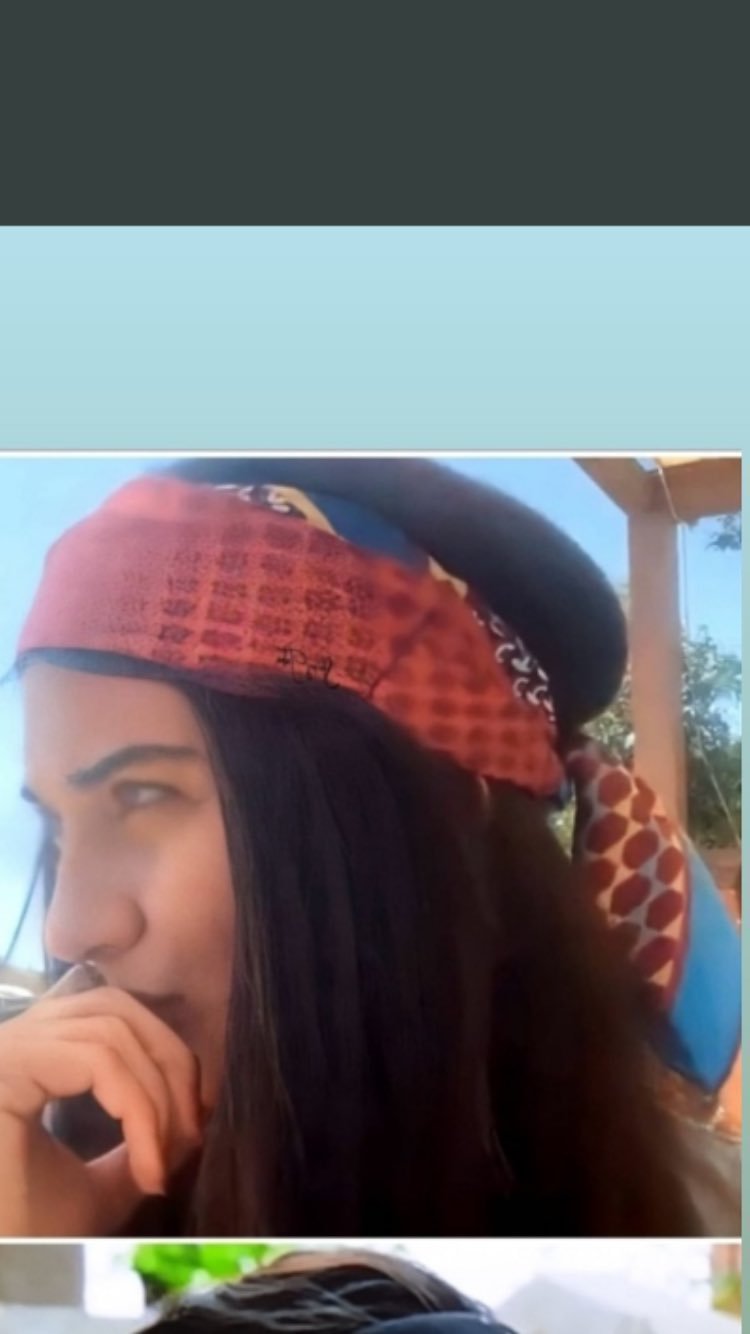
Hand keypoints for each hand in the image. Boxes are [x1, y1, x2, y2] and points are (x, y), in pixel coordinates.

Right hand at [0, 987, 202, 1235]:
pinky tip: (148, 1168)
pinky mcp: (7, 1065)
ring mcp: (7, 1046)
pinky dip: (138, 1109)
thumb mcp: (99, 1186)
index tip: (193, 1132)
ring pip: (111, 1031)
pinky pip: (96, 1060)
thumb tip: (190, 1123)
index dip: (168, 1061)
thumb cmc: (26, 1233)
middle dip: (170, 1066)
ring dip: (157, 1096)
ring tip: (163, 1160)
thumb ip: (139, 1146)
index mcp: (33, 1053)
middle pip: (116, 1009)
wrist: (3, 1272)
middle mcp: (16, 1036)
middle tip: (190, 1136)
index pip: (114, 1017)